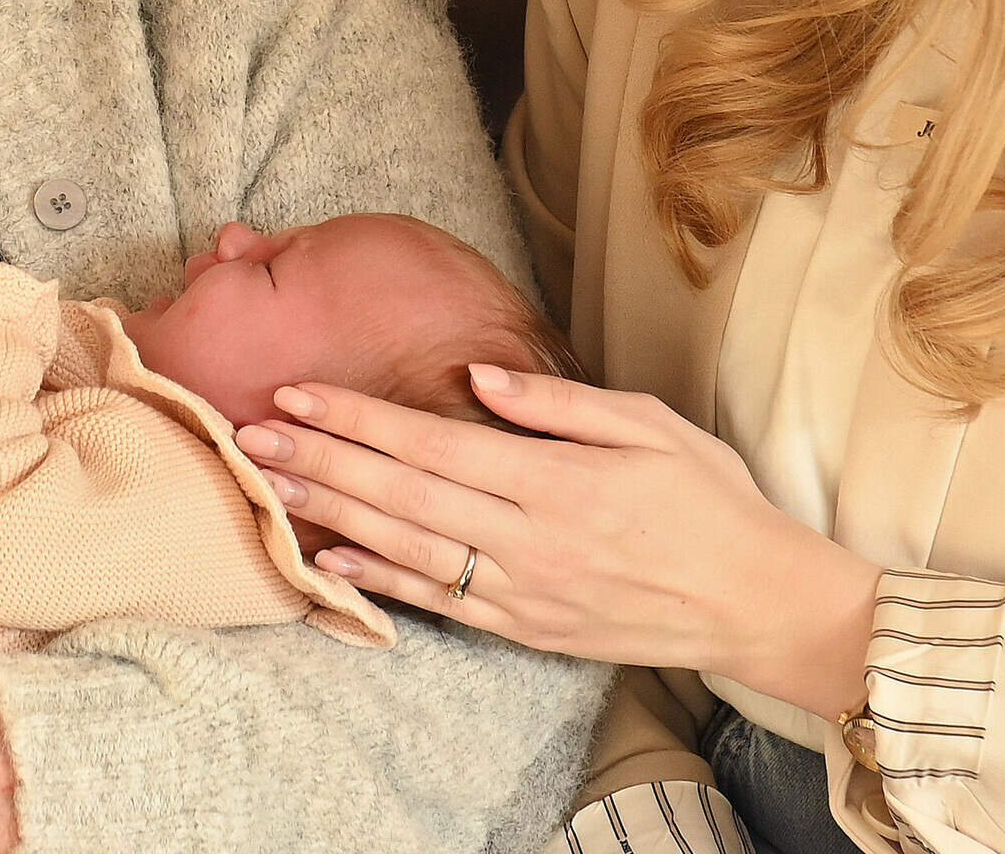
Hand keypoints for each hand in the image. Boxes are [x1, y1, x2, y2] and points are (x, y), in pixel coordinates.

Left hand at [235, 370, 879, 721]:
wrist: (758, 602)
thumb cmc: (711, 500)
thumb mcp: (650, 424)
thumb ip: (558, 403)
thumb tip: (478, 376)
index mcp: (557, 480)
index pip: (432, 443)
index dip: (357, 418)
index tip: (297, 393)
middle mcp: (530, 539)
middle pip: (401, 493)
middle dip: (318, 461)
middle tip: (247, 432)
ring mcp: (523, 591)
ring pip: (405, 548)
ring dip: (329, 515)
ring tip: (268, 485)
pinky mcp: (526, 628)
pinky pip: (438, 602)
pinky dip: (378, 583)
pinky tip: (327, 561)